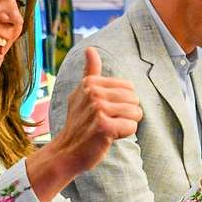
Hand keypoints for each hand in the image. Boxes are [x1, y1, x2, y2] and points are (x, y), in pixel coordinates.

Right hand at [29, 49, 142, 201]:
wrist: (66, 151)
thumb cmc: (79, 123)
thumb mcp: (81, 94)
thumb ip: (90, 72)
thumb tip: (90, 49)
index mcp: (91, 82)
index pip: (129, 88)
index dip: (123, 102)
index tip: (105, 111)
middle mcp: (93, 92)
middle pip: (135, 99)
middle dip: (127, 114)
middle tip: (108, 122)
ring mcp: (98, 109)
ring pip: (136, 113)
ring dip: (126, 125)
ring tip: (108, 129)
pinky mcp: (104, 127)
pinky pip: (131, 127)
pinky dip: (124, 135)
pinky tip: (108, 137)